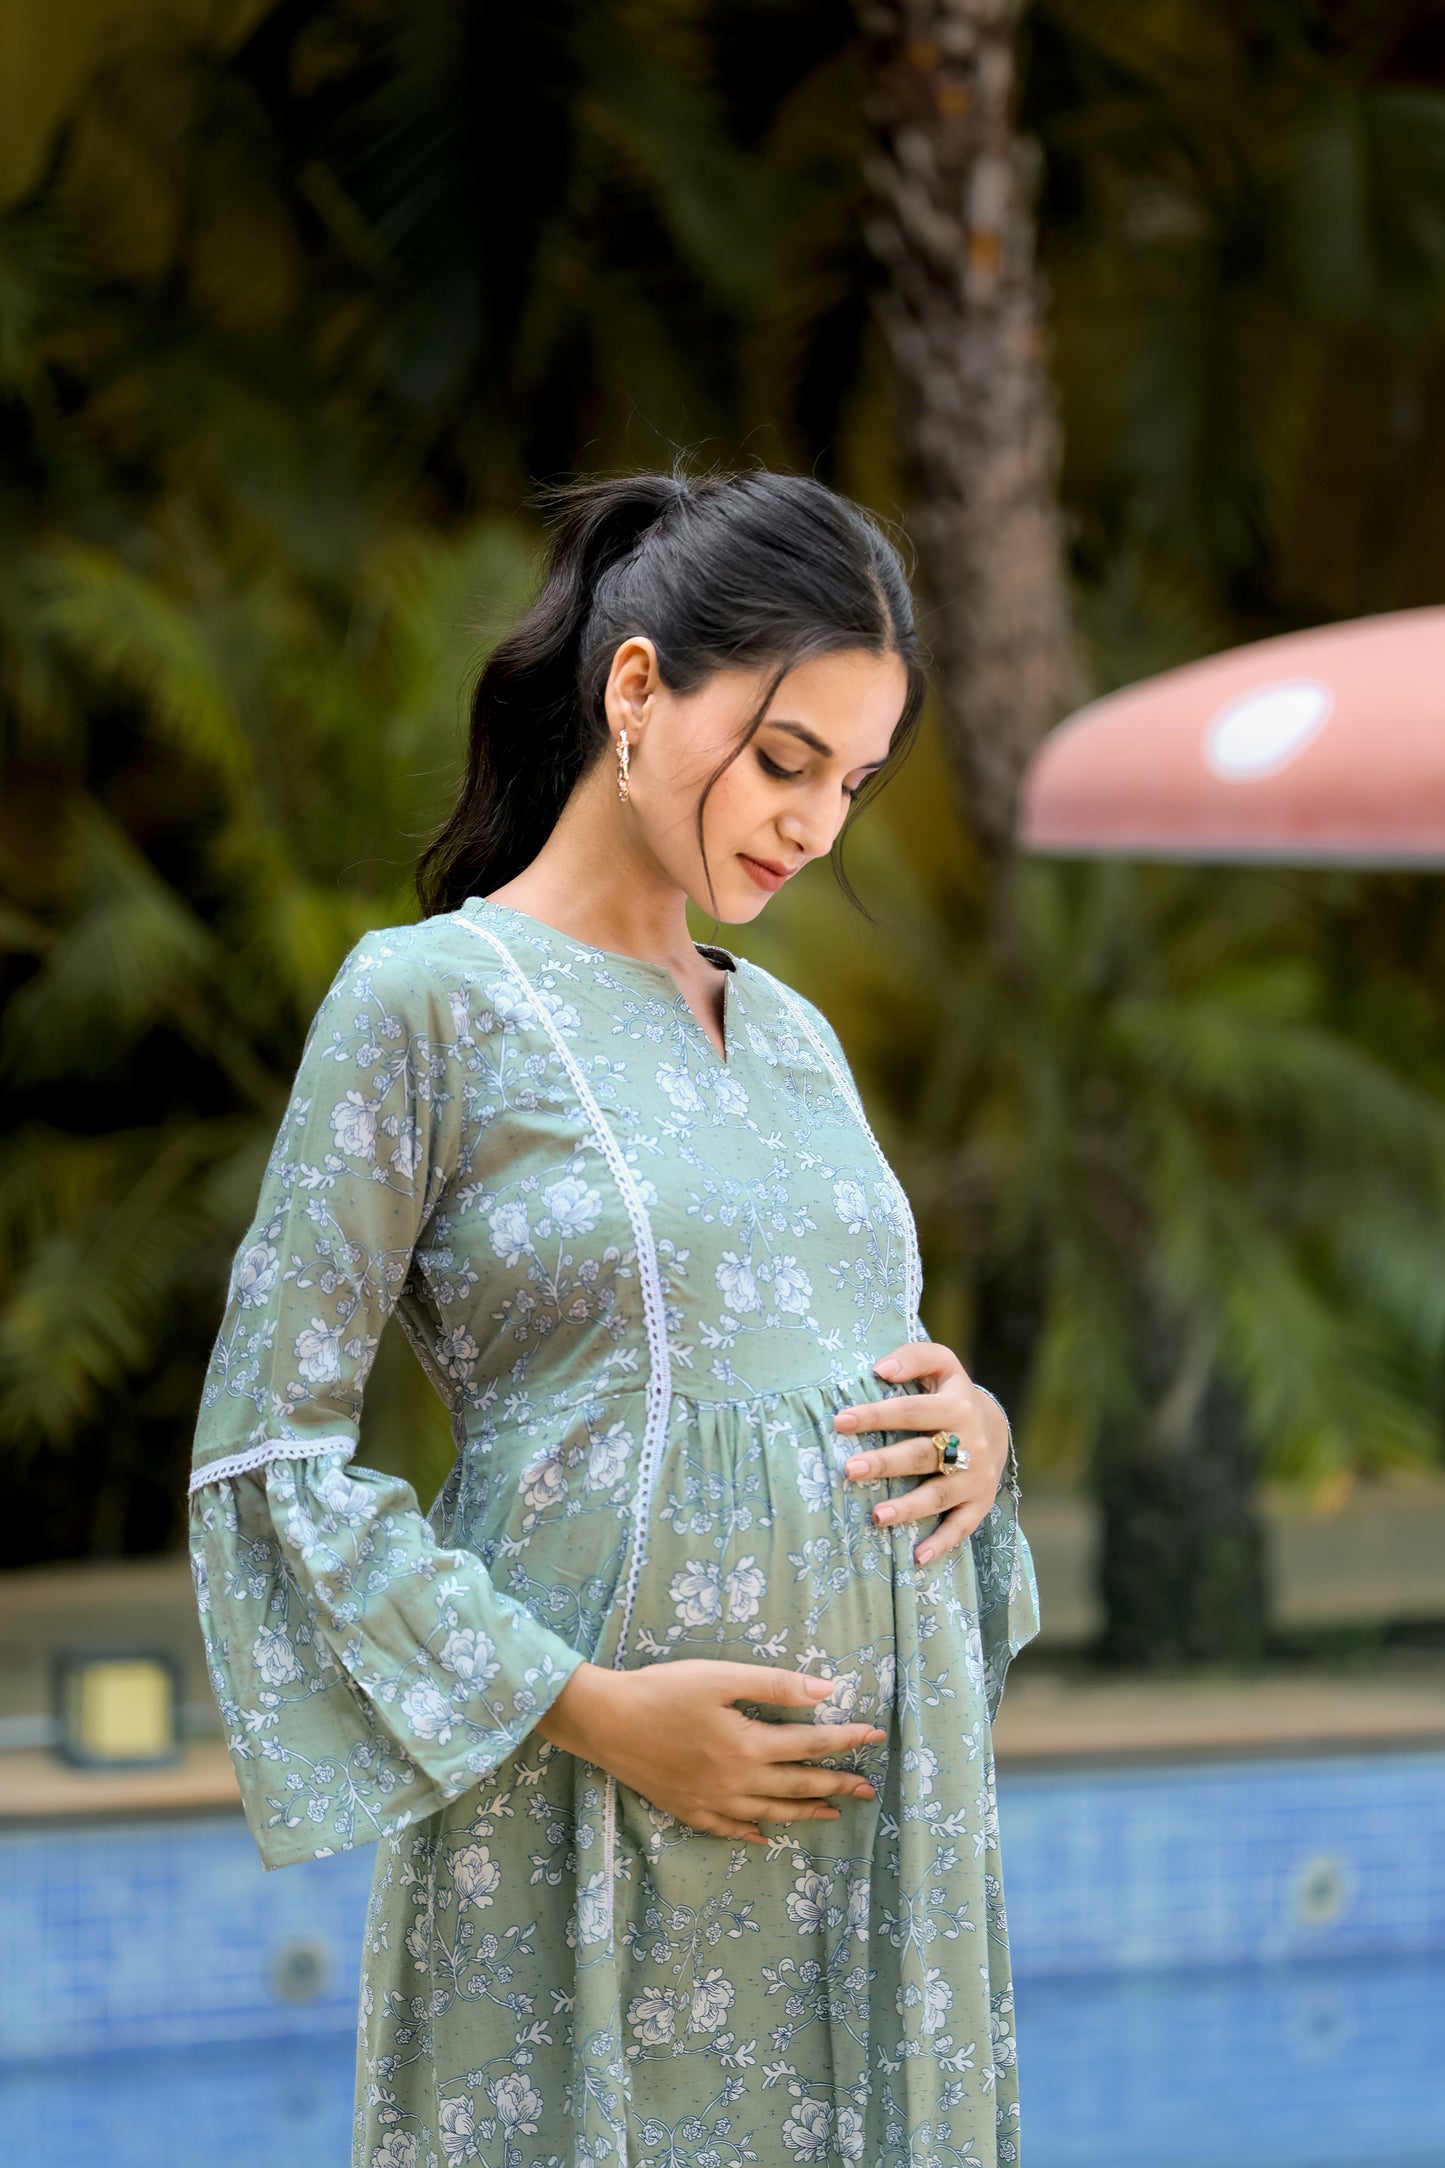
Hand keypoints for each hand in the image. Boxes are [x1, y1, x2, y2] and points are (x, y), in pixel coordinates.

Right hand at [536, 1658, 885, 1843]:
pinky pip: (730, 1829)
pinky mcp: (688, 1810)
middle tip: (867, 1790)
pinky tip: (765, 1836)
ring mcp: (713, 1802)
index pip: (810, 1745)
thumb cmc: (664, 1690)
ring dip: (805, 1812)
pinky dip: (752, 1833)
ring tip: (831, 1813)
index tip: (875, 1737)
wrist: (606, 1721)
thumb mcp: (721, 1677)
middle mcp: (737, 1781)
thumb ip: (775, 1686)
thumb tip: (827, 1692)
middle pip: (798, 1785)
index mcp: (748, 1745)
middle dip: (837, 1785)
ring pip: (770, 1812)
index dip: (846, 1740)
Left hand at [834, 1340, 1010, 1565]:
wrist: (997, 1428)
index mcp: (956, 1405)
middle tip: (850, 1470)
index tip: (840, 1421)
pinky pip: (961, 1527)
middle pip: (922, 1455)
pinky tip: (916, 1558)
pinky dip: (941, 1544)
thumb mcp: (942, 1364)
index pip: (911, 1411)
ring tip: (876, 1517)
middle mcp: (970, 1443)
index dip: (875, 1414)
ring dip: (908, 1508)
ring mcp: (976, 1477)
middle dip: (886, 1463)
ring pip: (939, 1495)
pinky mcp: (980, 1503)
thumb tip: (879, 1369)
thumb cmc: (950, 1394)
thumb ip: (913, 1357)